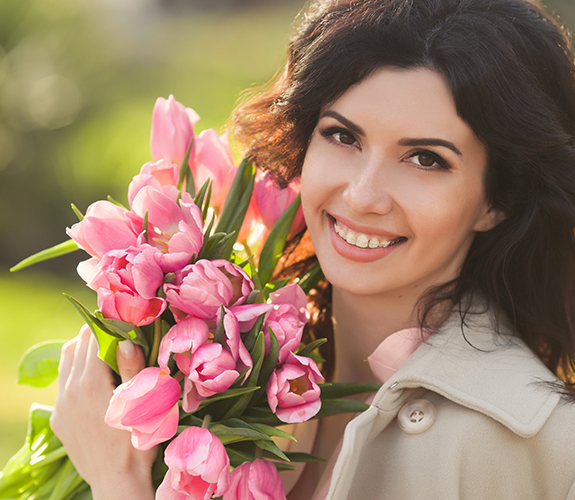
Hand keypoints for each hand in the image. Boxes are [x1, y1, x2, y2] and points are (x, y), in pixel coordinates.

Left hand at [50, 325, 155, 499]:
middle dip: (96, 333)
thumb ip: (132, 369)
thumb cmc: (138, 440)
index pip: (93, 337)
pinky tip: (95, 378)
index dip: (109, 324)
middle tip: (118, 331)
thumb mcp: (143, 403)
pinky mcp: (59, 418)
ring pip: (65, 361)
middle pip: (76, 344)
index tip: (124, 319)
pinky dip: (76, 370)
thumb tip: (126, 340)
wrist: (118, 481)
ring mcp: (61, 405)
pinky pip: (63, 382)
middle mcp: (70, 391)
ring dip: (82, 349)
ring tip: (104, 350)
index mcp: (92, 384)